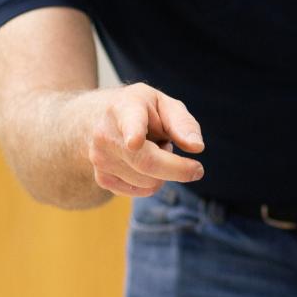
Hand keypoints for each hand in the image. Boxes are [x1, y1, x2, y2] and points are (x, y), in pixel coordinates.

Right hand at [84, 83, 205, 197]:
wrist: (100, 119)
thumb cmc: (142, 111)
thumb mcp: (164, 105)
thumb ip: (183, 124)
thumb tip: (197, 147)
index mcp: (125, 109)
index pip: (130, 123)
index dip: (133, 133)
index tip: (134, 141)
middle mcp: (107, 135)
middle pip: (147, 163)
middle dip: (178, 169)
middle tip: (197, 168)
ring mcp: (101, 159)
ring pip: (149, 182)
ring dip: (163, 171)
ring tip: (154, 150)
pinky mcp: (102, 179)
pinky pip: (142, 191)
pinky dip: (152, 181)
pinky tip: (143, 163)